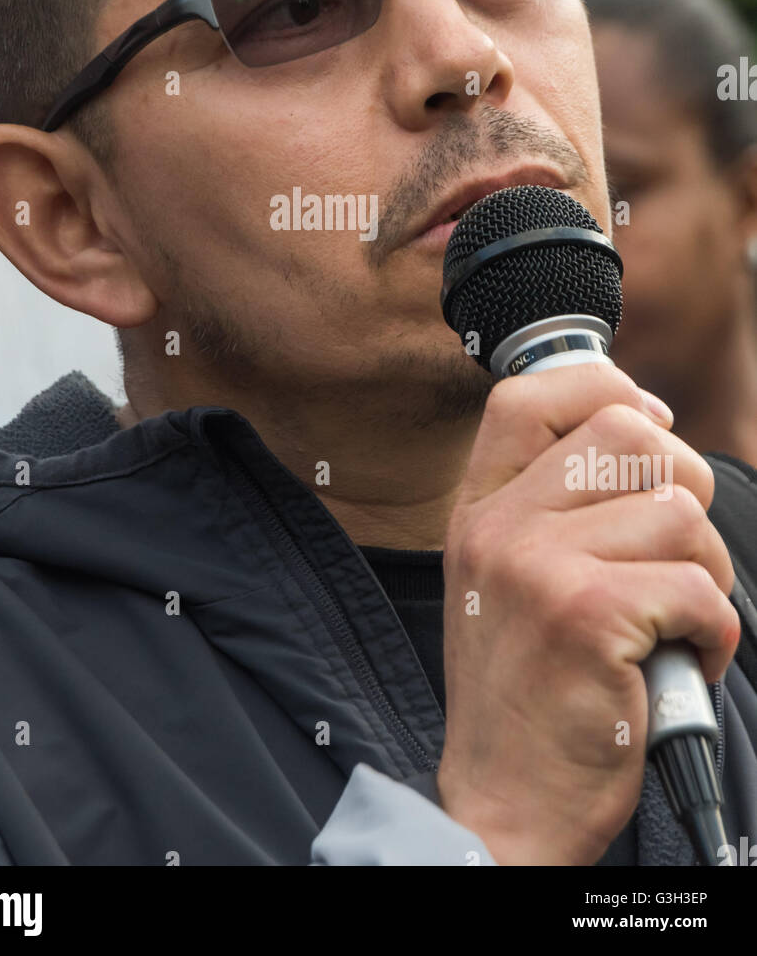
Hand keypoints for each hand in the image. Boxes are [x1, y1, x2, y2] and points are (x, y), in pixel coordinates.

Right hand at [436, 363, 738, 865]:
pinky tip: (681, 661)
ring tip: (675, 622)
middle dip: (683, 491)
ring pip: (679, 510)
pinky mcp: (588, 616)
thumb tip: (648, 419)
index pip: (531, 394)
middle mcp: (498, 526)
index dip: (606, 388)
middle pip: (630, 434)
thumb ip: (553, 500)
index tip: (649, 424)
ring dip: (707, 571)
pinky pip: (700, 586)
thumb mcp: (506, 577)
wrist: (506, 804)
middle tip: (675, 558)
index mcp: (477, 509)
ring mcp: (537, 567)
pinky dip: (715, 631)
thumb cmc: (526, 691)